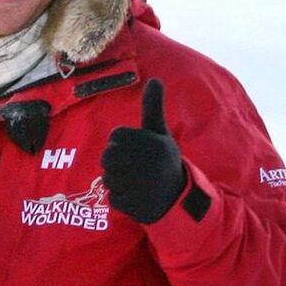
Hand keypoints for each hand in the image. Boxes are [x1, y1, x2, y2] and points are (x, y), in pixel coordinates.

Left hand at [102, 78, 185, 223]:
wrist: (178, 198)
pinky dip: (121, 198)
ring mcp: (140, 187)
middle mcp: (148, 165)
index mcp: (154, 144)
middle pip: (107, 156)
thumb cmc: (164, 160)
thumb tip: (155, 79)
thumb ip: (153, 108)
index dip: (122, 142)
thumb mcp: (160, 133)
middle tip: (132, 167)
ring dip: (117, 180)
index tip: (137, 150)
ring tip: (136, 181)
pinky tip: (136, 196)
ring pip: (107, 178)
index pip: (115, 135)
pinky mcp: (134, 205)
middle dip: (115, 161)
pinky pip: (112, 198)